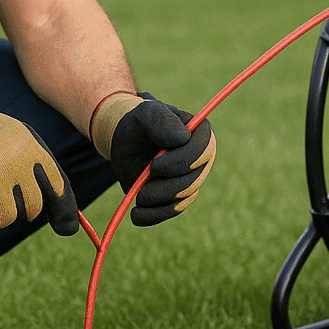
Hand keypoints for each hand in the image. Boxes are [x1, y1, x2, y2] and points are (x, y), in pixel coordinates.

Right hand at [0, 72, 78, 236]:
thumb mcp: (22, 139)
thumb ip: (43, 171)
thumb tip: (68, 225)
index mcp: (35, 154)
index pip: (59, 191)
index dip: (62, 212)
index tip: (63, 227)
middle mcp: (20, 171)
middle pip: (32, 210)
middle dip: (20, 207)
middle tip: (2, 190)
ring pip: (7, 220)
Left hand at [90, 92, 215, 225]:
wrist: (125, 140)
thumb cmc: (139, 123)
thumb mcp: (146, 113)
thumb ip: (162, 121)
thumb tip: (182, 139)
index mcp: (200, 133)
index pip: (203, 150)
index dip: (182, 161)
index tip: (154, 165)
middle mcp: (201, 159)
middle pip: (194, 179)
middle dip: (167, 185)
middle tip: (144, 178)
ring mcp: (191, 179)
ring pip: (182, 198)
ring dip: (158, 199)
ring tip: (138, 194)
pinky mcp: (177, 196)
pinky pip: (171, 211)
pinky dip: (153, 215)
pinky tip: (137, 215)